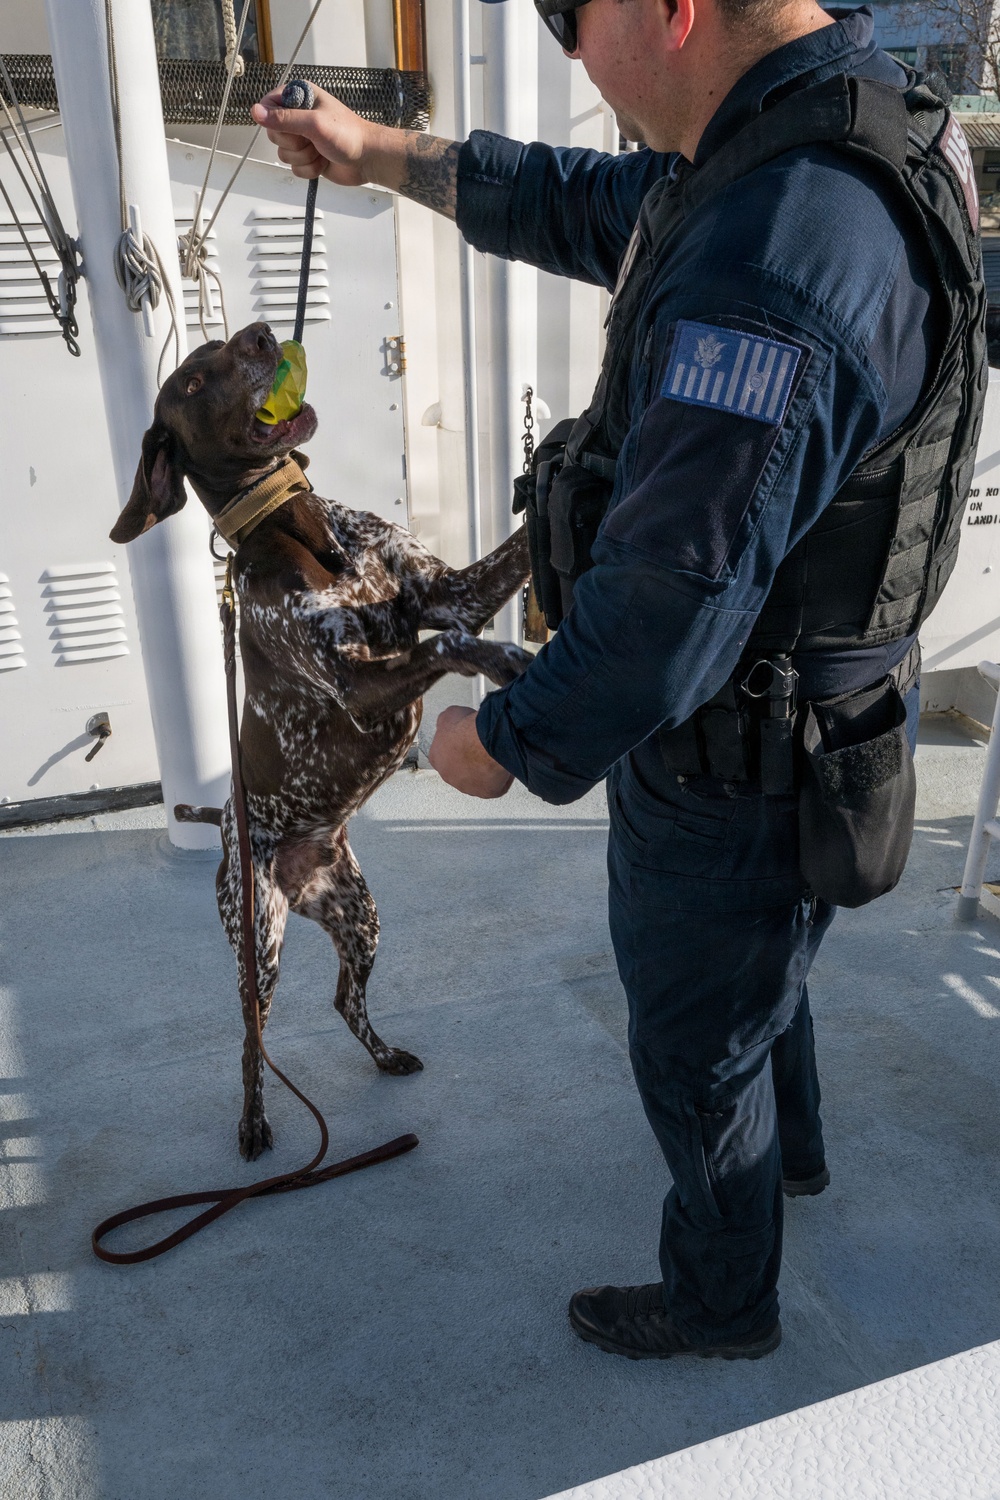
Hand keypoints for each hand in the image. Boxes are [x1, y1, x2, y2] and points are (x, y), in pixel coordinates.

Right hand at [252, 87, 378, 186]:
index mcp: (300, 97)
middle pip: (274, 133)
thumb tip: (255, 111)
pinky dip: (309, 169)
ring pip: (283, 153)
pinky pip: (294, 168)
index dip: (274, 120)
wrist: (368, 159)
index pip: (268, 105)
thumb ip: (284, 119)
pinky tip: (323, 162)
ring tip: (321, 151)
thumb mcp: (314, 123)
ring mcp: (303, 138)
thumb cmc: (348, 135)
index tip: (290, 127)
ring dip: (303, 158)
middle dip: (293, 143)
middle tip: (312, 140)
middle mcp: (299, 116)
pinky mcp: (307, 157)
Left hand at [428, 706, 514, 798]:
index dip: (458, 744)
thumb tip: (451, 722)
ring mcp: (468, 787)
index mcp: (437, 758)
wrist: (485, 742)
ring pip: (479, 778)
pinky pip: (496, 784)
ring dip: (486, 768)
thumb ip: (446, 722)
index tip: (468, 738)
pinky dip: (502, 775)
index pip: (445, 753)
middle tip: (482, 746)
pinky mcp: (487, 792)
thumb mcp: (449, 715)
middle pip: (462, 768)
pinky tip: (504, 763)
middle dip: (472, 759)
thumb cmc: (467, 731)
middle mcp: (450, 776)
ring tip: (494, 753)